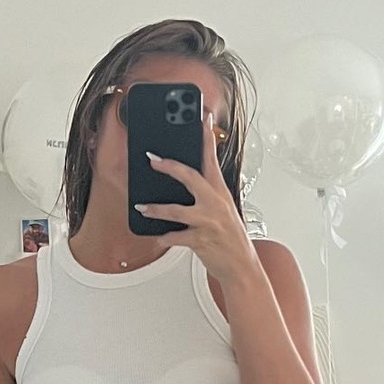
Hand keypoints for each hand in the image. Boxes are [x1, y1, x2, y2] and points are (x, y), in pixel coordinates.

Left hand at [133, 108, 258, 284]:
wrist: (241, 266)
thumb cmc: (230, 237)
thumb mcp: (223, 209)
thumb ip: (206, 193)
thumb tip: (183, 180)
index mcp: (220, 192)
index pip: (212, 158)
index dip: (207, 137)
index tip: (203, 117)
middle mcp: (215, 203)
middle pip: (189, 177)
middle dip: (169, 166)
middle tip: (151, 159)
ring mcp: (208, 221)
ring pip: (176, 210)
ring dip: (155, 208)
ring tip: (142, 207)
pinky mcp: (201, 240)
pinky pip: (176, 236)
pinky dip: (165, 237)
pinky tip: (159, 236)